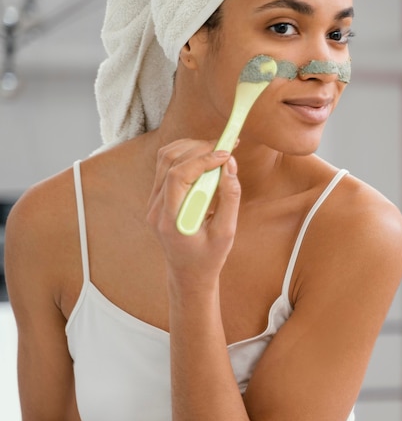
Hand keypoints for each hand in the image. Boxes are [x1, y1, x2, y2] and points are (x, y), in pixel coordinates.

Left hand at [146, 139, 240, 282]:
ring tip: (217, 150)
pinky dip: (186, 156)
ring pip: (165, 159)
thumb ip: (230, 198)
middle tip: (226, 146)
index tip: (227, 154)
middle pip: (170, 161)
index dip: (203, 159)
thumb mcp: (227, 232)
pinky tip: (205, 159)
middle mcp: (155, 209)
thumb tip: (230, 165)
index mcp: (170, 220)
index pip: (178, 176)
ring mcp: (152, 202)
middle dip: (199, 148)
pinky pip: (166, 167)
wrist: (189, 274)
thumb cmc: (209, 257)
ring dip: (191, 148)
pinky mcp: (157, 198)